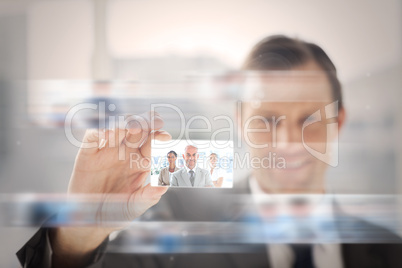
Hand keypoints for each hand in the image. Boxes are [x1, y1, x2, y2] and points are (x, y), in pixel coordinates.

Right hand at [51, 111, 170, 266]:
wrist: (89, 220)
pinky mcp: (89, 151)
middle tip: (154, 121)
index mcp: (141, 161)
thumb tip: (165, 185)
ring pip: (117, 127)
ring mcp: (107, 149)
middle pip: (138, 129)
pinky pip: (94, 134)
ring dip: (126, 123)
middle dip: (146, 122)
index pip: (152, 142)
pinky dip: (101, 129)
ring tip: (134, 126)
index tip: (165, 136)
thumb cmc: (116, 211)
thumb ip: (150, 195)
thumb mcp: (135, 206)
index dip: (159, 136)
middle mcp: (126, 151)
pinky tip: (109, 132)